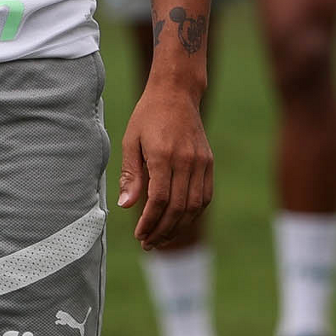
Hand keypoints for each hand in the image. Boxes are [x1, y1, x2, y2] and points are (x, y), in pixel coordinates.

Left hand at [119, 84, 212, 248]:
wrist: (176, 92)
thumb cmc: (148, 115)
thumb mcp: (131, 140)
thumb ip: (130, 174)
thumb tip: (126, 206)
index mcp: (163, 155)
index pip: (159, 200)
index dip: (149, 222)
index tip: (139, 235)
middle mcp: (186, 161)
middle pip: (177, 208)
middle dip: (162, 231)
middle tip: (148, 243)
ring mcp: (201, 162)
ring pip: (194, 207)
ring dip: (178, 227)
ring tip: (162, 237)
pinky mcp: (209, 162)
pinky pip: (205, 196)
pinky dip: (193, 213)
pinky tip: (179, 221)